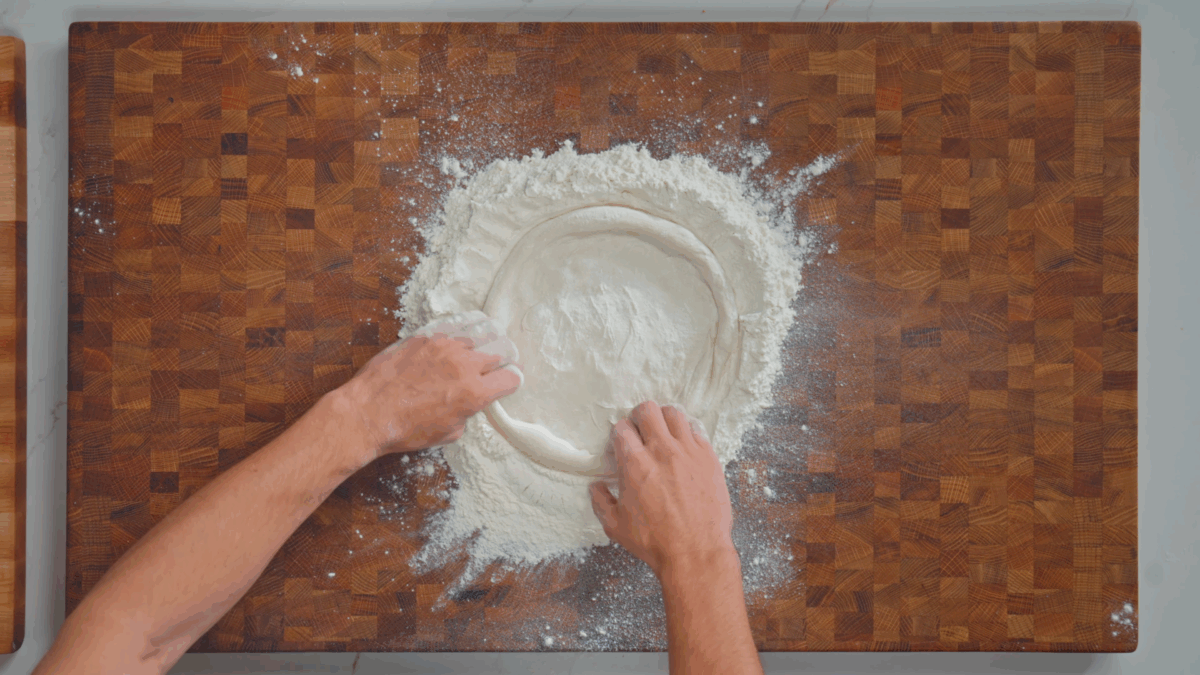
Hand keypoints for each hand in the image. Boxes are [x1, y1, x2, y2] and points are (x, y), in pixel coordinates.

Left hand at [334, 315, 521, 460]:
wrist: (368, 413)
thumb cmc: (404, 429)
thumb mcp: (448, 433)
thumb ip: (466, 412)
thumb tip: (468, 402)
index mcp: (475, 393)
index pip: (512, 378)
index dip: (512, 381)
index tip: (507, 382)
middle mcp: (464, 365)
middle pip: (498, 353)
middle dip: (499, 361)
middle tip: (494, 366)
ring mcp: (444, 346)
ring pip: (475, 337)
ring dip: (478, 346)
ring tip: (475, 350)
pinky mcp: (424, 338)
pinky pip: (451, 330)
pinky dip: (456, 337)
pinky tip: (454, 341)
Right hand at [589, 401, 735, 577]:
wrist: (696, 551)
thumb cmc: (654, 541)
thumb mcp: (616, 526)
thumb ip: (601, 502)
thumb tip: (595, 487)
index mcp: (634, 464)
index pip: (622, 427)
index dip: (620, 433)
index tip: (623, 443)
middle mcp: (661, 451)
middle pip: (647, 410)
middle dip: (640, 416)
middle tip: (641, 429)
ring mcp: (687, 451)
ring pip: (675, 413)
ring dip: (665, 419)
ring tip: (664, 432)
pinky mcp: (708, 457)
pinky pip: (697, 429)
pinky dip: (688, 432)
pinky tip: (685, 444)